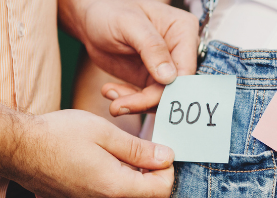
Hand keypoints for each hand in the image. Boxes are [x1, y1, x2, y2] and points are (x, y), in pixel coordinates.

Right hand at [25, 110, 174, 197]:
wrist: (16, 148)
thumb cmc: (58, 134)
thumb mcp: (104, 132)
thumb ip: (139, 149)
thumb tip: (167, 157)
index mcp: (114, 186)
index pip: (162, 192)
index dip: (167, 171)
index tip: (158, 152)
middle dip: (162, 184)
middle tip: (151, 159)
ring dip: (147, 191)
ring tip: (135, 163)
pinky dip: (130, 196)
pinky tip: (119, 171)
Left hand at [60, 0, 198, 114]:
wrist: (90, 19)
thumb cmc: (110, 11)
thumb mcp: (129, 24)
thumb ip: (151, 47)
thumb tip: (170, 78)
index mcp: (184, 31)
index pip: (186, 69)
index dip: (170, 89)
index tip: (146, 99)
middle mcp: (180, 51)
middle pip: (175, 88)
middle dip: (149, 101)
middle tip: (120, 106)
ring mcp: (167, 68)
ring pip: (161, 98)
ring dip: (136, 104)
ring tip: (113, 102)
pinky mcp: (152, 80)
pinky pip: (147, 99)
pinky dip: (129, 101)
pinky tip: (110, 92)